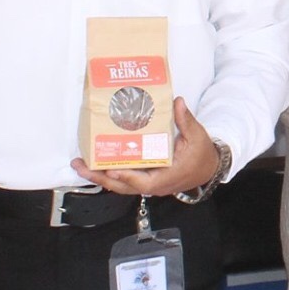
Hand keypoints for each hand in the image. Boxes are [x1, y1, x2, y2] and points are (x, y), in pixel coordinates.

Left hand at [74, 96, 220, 195]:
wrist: (208, 167)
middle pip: (123, 186)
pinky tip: (95, 164)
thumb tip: (177, 102)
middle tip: (81, 166)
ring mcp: (148, 184)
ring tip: (80, 165)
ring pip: (120, 185)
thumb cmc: (201, 154)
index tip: (111, 169)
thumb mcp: (196, 136)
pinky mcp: (144, 179)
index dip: (127, 177)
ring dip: (99, 177)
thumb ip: (185, 120)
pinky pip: (123, 180)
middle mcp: (155, 184)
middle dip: (100, 178)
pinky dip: (108, 174)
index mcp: (167, 176)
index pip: (144, 182)